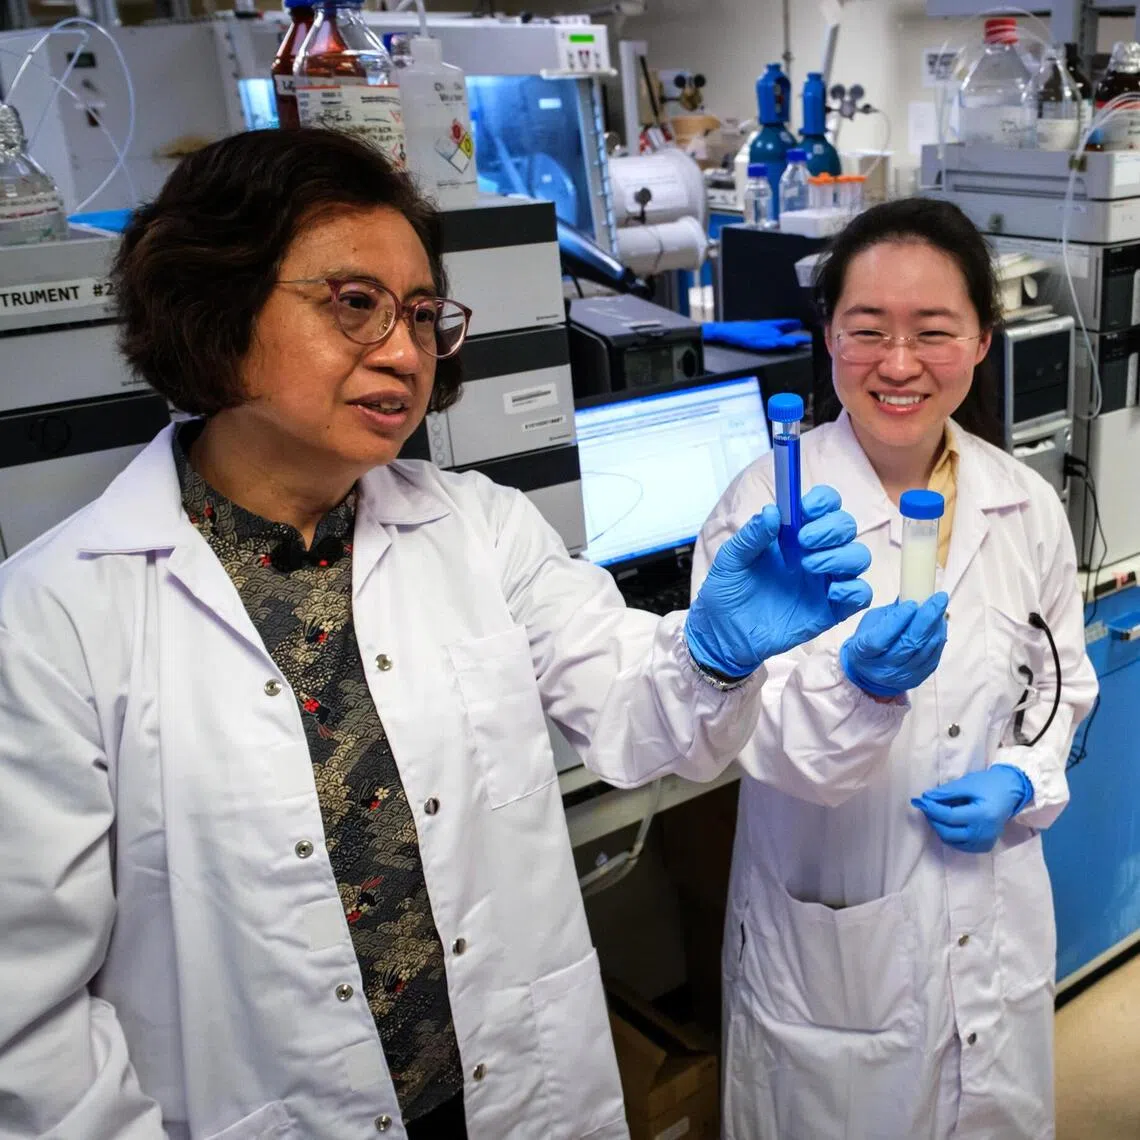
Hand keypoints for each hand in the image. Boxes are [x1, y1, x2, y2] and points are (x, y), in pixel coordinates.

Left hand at [685, 485, 872, 678]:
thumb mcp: (731, 560)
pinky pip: (861, 595)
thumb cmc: (728, 591)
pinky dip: (854, 589)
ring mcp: (826, 580)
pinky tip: (830, 593)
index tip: (807, 508)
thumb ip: (751, 536)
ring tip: (808, 566)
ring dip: (841, 556)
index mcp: (794, 533)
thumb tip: (772, 511)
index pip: (825, 505)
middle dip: (831, 528)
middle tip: (804, 541)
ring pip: (859, 557)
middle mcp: (816, 552)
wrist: (724, 634)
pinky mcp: (832, 609)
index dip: (824, 501)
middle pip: (846, 526)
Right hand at [839, 594, 949, 698]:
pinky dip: (939, 638)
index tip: (912, 602)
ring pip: (925, 650)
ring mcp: (902, 676)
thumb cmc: (869, 640)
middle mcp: (883, 668)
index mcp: (863, 653)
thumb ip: (891, 613)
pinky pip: (933, 657)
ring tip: (940, 607)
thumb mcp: (871, 624)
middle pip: (909, 644)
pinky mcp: (917, 679)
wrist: (870, 673)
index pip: (881, 638)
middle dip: (927, 618)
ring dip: (936, 627)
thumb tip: (913, 594)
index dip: (898, 620)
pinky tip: (939, 624)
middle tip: (939, 598)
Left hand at [911, 765, 1033, 853]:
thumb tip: (926, 798)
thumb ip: (946, 792)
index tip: (919, 801)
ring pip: (951, 840)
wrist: (1010, 792)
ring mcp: (984, 842)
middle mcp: (984, 834)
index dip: (931, 809)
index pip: (949, 817)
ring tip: (938, 812)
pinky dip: (950, 834)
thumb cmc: (988, 785)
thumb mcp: (967, 784)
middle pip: (947, 832)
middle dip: (933, 818)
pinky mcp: (984, 846)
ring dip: (939, 827)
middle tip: (926, 805)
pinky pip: (959, 844)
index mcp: (982, 816)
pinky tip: (949, 821)